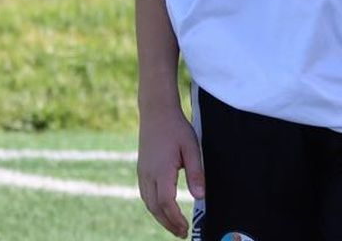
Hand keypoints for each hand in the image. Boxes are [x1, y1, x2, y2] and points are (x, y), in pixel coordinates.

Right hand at [137, 105, 204, 237]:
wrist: (156, 112)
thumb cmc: (176, 128)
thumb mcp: (192, 147)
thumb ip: (196, 172)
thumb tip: (200, 196)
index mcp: (161, 170)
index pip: (166, 203)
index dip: (175, 219)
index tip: (186, 228)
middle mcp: (148, 174)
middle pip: (155, 208)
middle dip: (168, 223)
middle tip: (182, 233)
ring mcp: (142, 172)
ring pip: (148, 203)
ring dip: (160, 217)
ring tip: (174, 226)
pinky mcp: (141, 170)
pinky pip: (145, 195)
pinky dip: (154, 207)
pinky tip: (163, 210)